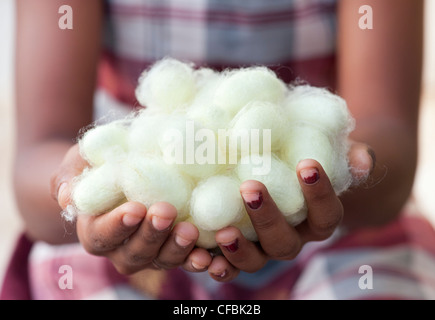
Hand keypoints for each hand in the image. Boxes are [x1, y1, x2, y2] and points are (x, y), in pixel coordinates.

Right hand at [50, 144, 211, 274]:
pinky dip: (201, 259)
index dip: (117, 226)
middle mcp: (123, 248)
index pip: (102, 236)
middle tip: (166, 212)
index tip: (135, 208)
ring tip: (191, 231)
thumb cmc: (96, 165)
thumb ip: (69, 177)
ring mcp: (152, 250)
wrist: (120, 170)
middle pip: (135, 253)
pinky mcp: (176, 246)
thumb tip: (66, 197)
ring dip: (178, 249)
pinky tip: (213, 253)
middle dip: (152, 236)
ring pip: (163, 260)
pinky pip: (188, 259)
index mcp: (96, 231)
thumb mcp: (78, 162)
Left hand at [205, 141, 374, 281]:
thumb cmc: (310, 163)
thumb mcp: (332, 154)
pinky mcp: (239, 248)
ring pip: (257, 260)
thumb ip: (348, 156)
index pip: (326, 214)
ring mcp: (264, 247)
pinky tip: (202, 255)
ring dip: (240, 249)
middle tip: (250, 186)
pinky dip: (217, 264)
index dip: (319, 194)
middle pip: (284, 241)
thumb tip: (362, 158)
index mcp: (317, 221)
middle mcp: (292, 239)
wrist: (291, 179)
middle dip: (268, 218)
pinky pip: (229, 264)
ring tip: (224, 230)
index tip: (307, 164)